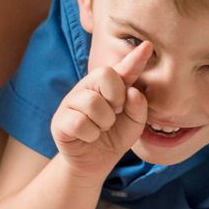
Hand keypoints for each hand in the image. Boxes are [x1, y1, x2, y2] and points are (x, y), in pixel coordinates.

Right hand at [50, 40, 149, 178]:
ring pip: (92, 101)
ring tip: (101, 128)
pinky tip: (89, 137)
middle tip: (115, 112)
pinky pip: (80, 122)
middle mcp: (87, 87)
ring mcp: (70, 102)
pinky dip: (91, 134)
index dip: (134, 58)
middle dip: (116, 97)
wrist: (96, 162)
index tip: (148, 46)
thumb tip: (132, 92)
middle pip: (104, 74)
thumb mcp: (134, 122)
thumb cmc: (115, 136)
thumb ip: (138, 106)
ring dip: (104, 121)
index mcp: (107, 84)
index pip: (121, 67)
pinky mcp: (60, 121)